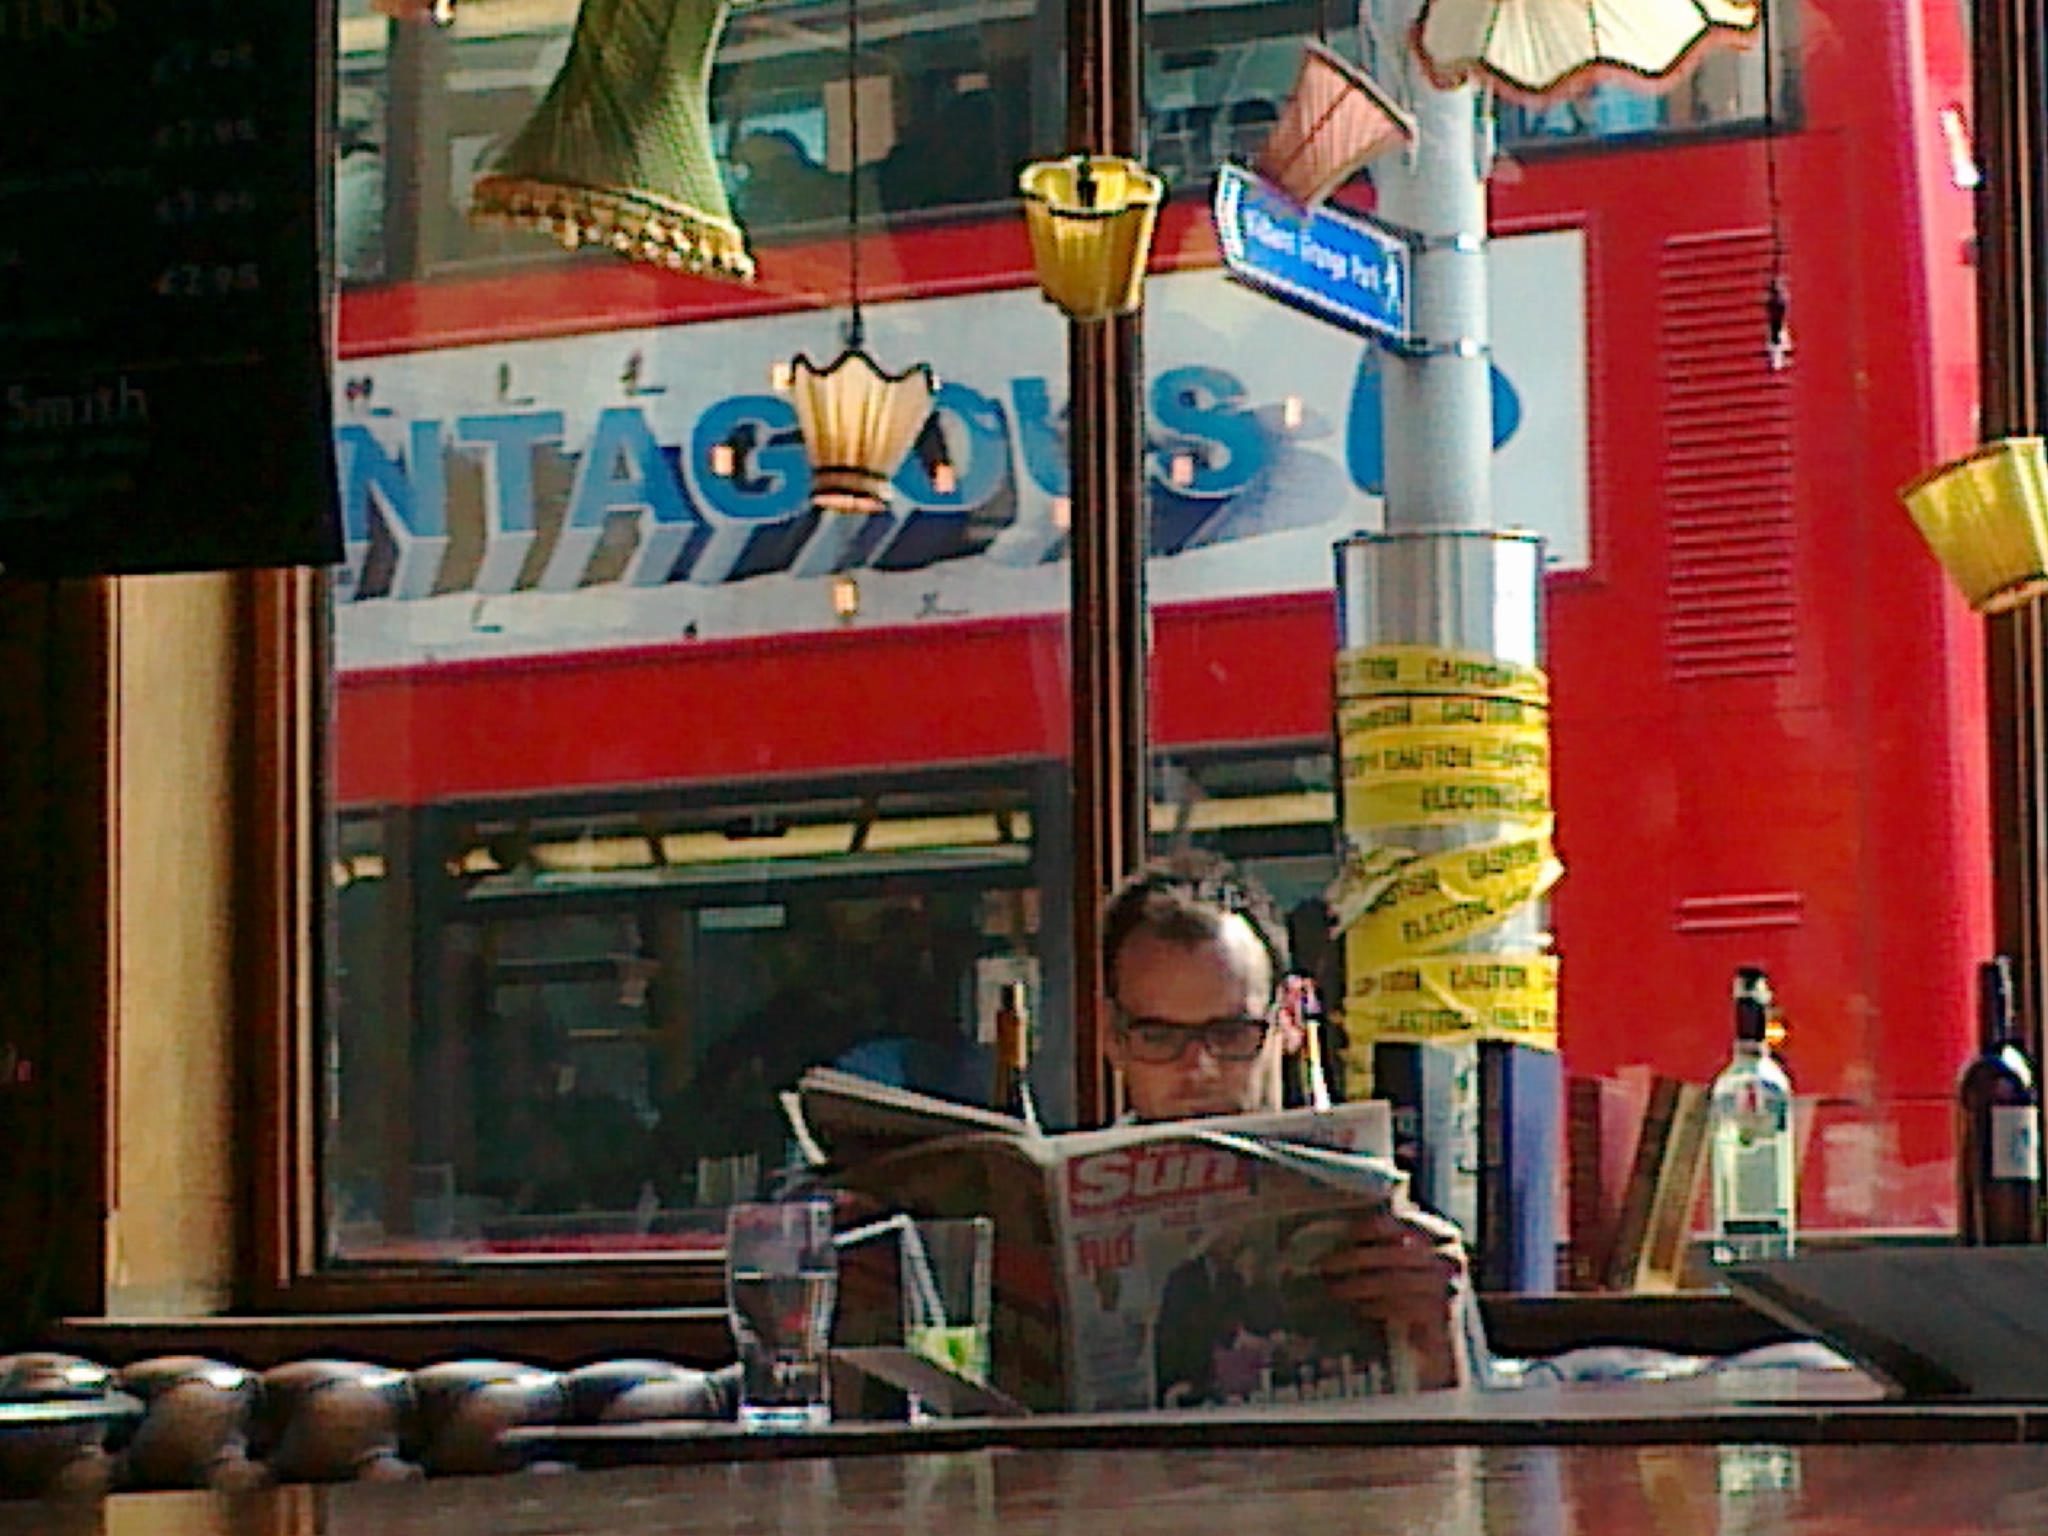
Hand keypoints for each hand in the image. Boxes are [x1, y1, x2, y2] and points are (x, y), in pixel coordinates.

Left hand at [1312, 1204, 1467, 1390]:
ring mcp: (1450, 1284)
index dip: (1364, 1228)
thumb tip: (1340, 1236)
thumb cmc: (1416, 1293)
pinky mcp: (1445, 1312)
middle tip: (1324, 1265)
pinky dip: (1376, 1307)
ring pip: (1394, 1281)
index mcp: (1439, 1232)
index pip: (1396, 1222)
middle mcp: (1449, 1255)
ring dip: (1358, 1285)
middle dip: (1353, 1258)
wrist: (1444, 1340)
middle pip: (1392, 1252)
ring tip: (1335, 1289)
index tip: (1341, 1237)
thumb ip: (1387, 1245)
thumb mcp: (1407, 1262)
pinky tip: (1360, 1309)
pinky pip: (1402, 1307)